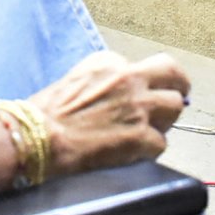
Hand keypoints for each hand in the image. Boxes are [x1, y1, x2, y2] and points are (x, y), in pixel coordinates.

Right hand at [28, 51, 189, 178]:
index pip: (143, 67)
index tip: (135, 96)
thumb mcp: (76, 78)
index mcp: (110, 62)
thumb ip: (105, 80)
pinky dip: (148, 150)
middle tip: (172, 102)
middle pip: (174, 75)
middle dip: (176, 88)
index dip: (141, 84)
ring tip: (147, 132)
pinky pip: (161, 143)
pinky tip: (131, 153)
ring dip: (164, 120)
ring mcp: (138, 107)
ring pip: (175, 107)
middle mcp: (128, 78)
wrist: (38, 137)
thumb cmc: (47, 113)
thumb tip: (124, 94)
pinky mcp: (140, 137)